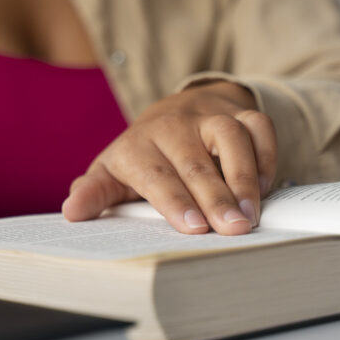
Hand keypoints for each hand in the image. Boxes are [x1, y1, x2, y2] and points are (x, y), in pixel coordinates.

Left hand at [62, 81, 276, 234]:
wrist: (173, 111)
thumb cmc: (142, 154)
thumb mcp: (112, 172)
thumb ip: (95, 193)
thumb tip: (72, 211)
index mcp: (137, 145)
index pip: (155, 174)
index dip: (175, 201)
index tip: (193, 228)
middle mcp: (173, 127)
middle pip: (195, 161)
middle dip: (215, 196)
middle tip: (231, 229)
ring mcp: (208, 117)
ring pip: (230, 135)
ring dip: (244, 175)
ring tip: (251, 214)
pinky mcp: (238, 111)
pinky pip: (259, 125)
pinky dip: (267, 153)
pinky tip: (266, 186)